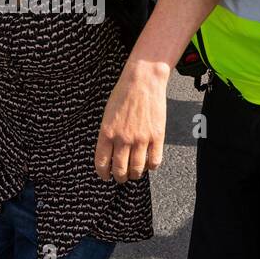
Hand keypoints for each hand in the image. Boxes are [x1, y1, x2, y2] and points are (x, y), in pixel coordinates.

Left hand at [95, 58, 168, 182]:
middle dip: (119, 178)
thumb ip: (108, 134)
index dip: (103, 174)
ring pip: (137, 169)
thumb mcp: (107, 115)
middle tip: (121, 177)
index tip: (106, 176)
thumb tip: (110, 153)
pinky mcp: (157, 137)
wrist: (143, 81)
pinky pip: (154, 161)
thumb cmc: (124, 94)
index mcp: (106, 133)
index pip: (102, 163)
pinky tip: (149, 164)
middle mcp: (122, 139)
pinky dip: (151, 167)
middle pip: (120, 170)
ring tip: (134, 173)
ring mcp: (141, 139)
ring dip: (135, 175)